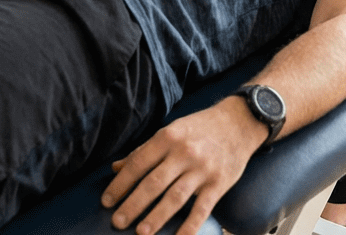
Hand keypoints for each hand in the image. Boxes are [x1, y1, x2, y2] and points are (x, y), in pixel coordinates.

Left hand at [101, 99, 264, 234]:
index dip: (121, 184)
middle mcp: (184, 152)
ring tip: (141, 232)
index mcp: (169, 137)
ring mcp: (202, 169)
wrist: (239, 122)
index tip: (107, 201)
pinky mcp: (218, 183)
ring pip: (175, 197)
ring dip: (156, 217)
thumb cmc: (200, 128)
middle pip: (154, 183)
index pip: (139, 163)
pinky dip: (189, 226)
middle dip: (133, 204)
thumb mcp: (172, 130)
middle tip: (117, 222)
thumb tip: (117, 168)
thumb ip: (145, 150)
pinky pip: (201, 209)